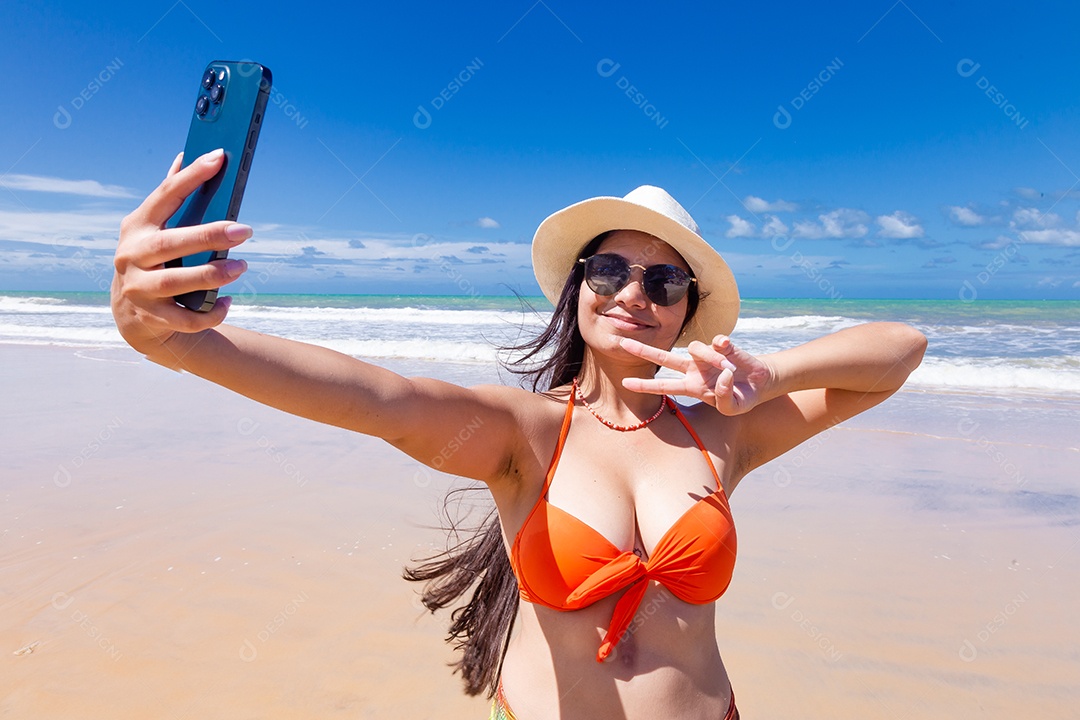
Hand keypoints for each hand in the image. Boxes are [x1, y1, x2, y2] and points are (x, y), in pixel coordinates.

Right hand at [111, 149, 251, 356]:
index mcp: (136, 227)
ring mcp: (138, 289)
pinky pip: (186, 319)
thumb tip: (185, 155)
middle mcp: (131, 256)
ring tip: (242, 267)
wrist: (131, 315)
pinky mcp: (150, 318)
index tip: (219, 157)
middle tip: (245, 231)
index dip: (191, 176)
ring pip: (176, 283)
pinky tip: (228, 302)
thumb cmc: (151, 260)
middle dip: (209, 236)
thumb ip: (168, 197)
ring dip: (212, 275)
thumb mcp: (151, 229)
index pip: (165, 195)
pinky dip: (211, 313)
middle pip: (170, 244)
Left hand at [620, 335, 774, 414]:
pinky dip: (722, 346)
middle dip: (643, 351)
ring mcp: (706, 356)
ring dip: (711, 359)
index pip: (663, 386)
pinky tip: (728, 349)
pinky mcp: (722, 346)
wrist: (759, 384)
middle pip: (663, 358)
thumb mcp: (732, 408)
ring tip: (729, 371)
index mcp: (691, 387)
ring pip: (696, 348)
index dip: (645, 385)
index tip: (624, 382)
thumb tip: (723, 375)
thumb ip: (724, 397)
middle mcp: (693, 369)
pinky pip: (717, 341)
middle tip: (622, 344)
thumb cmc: (740, 398)